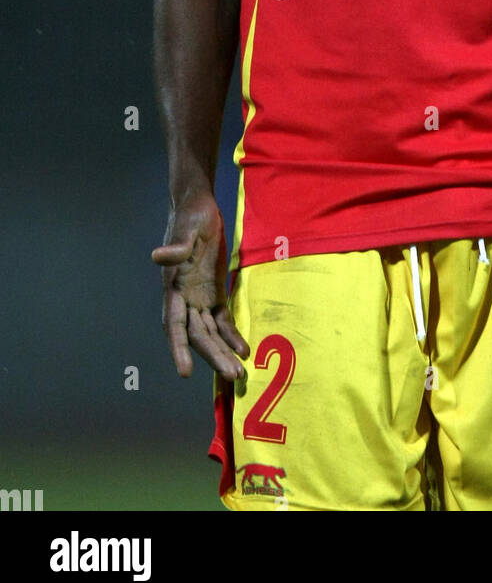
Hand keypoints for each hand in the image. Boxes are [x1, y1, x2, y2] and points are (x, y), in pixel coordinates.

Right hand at [152, 194, 249, 380]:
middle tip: (232, 375)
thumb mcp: (186, 230)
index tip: (185, 372)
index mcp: (173, 288)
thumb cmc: (190, 217)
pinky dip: (231, 334)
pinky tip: (243, 349)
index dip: (178, 348)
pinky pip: (221, 319)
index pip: (175, 324)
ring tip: (238, 373)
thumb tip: (156, 257)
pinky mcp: (213, 292)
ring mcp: (199, 297)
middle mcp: (184, 298)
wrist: (198, 207)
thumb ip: (176, 247)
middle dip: (213, 356)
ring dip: (223, 352)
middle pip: (197, 335)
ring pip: (210, 332)